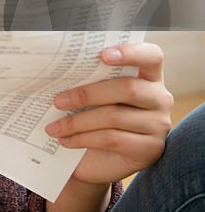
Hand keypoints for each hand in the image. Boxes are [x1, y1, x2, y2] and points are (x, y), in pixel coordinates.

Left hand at [45, 42, 173, 185]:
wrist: (102, 159)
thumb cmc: (96, 116)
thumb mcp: (95, 95)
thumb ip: (89, 79)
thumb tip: (56, 69)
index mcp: (148, 76)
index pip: (151, 56)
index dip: (131, 52)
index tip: (102, 55)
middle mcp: (159, 98)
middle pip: (127, 89)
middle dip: (86, 94)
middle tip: (57, 101)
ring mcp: (158, 124)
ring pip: (114, 116)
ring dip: (77, 122)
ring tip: (53, 127)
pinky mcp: (150, 149)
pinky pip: (112, 139)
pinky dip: (83, 138)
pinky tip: (65, 140)